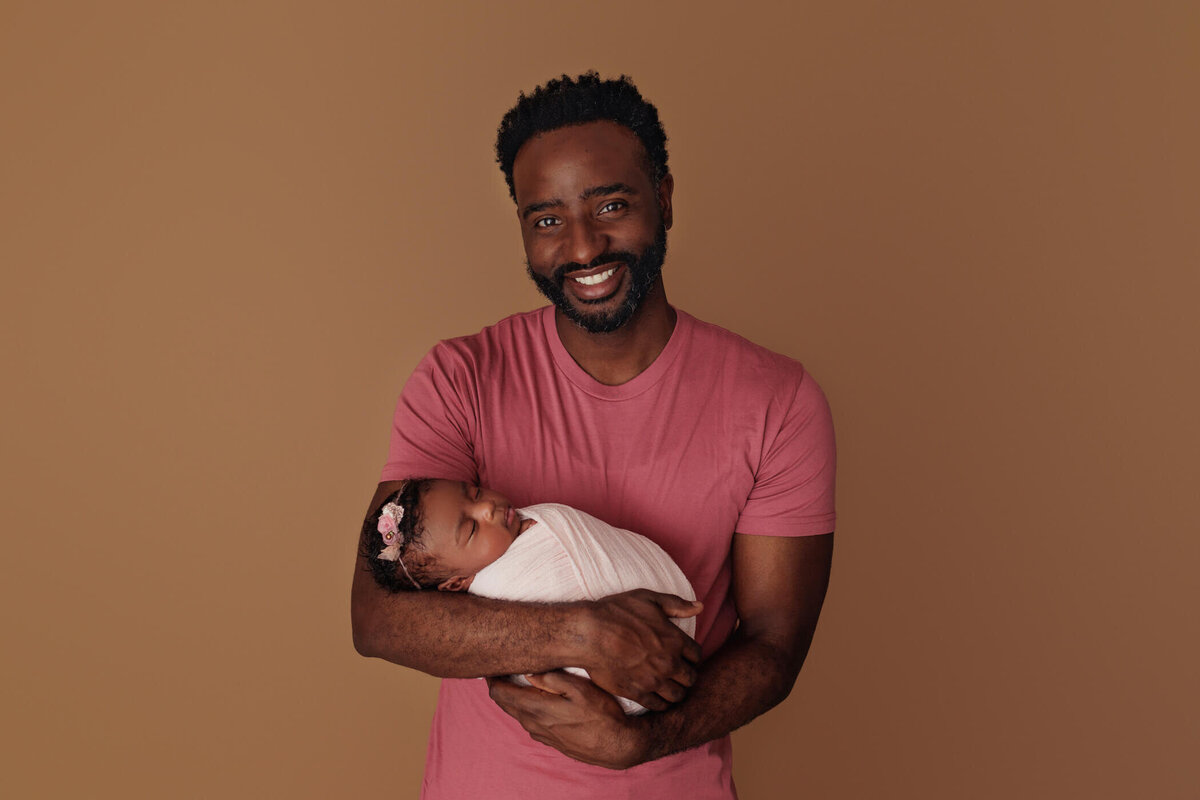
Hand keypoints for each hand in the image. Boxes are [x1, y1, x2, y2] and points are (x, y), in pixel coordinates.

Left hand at [487, 671, 648, 768]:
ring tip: (516, 679)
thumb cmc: (604, 715)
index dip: (492, 677)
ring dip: (512, 697)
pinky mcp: (551, 741)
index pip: (501, 693)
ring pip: (516, 713)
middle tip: (499, 668)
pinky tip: (535, 699)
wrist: (619, 746)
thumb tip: (528, 671)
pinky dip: (524, 708)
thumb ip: (553, 679)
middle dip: (499, 685)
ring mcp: (542, 735)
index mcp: (538, 709)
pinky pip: (529, 722)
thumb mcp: (582, 689)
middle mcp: (535, 724)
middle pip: (504, 704)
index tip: (491, 664)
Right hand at [577, 589, 701, 710]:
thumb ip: (676, 605)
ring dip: (676, 692)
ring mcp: (654, 680)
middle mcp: (669, 663)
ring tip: (668, 687)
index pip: (697, 656)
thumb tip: (700, 607)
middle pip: (691, 678)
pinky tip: (655, 697)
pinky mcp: (637, 693)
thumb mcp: (649, 599)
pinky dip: (660, 704)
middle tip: (677, 674)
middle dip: (686, 676)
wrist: (590, 634)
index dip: (691, 656)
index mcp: (675, 640)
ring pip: (678, 696)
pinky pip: (658, 706)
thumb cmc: (617, 613)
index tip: (683, 656)